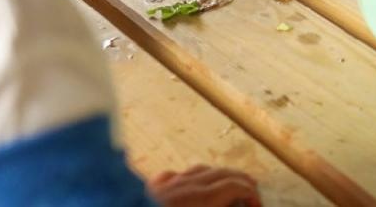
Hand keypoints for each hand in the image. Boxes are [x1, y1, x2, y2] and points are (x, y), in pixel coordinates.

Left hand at [147, 165, 261, 206]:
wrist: (118, 206)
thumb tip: (237, 206)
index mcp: (202, 199)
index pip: (236, 186)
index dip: (252, 195)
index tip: (257, 206)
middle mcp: (186, 185)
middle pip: (222, 173)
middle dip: (240, 180)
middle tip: (250, 192)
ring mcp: (166, 184)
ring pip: (199, 170)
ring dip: (217, 176)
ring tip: (225, 185)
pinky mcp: (149, 188)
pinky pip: (173, 176)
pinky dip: (187, 178)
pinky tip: (185, 185)